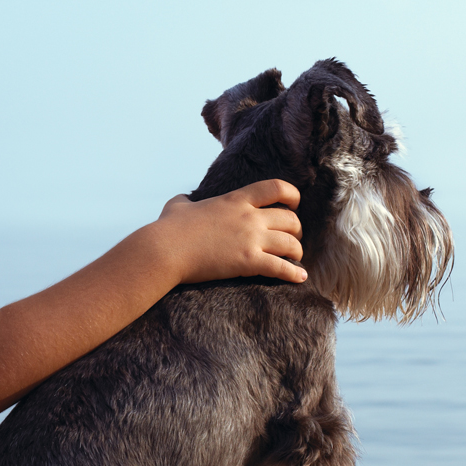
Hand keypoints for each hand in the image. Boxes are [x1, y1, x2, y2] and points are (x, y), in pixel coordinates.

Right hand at [141, 179, 306, 284]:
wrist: (165, 249)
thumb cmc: (169, 228)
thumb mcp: (178, 205)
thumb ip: (187, 200)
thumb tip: (183, 200)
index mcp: (235, 199)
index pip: (276, 187)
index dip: (291, 194)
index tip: (294, 203)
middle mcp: (249, 217)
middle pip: (290, 219)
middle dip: (296, 230)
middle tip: (292, 238)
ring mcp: (251, 239)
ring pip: (291, 243)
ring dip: (297, 252)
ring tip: (296, 259)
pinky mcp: (248, 262)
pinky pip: (282, 267)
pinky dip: (294, 273)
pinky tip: (300, 277)